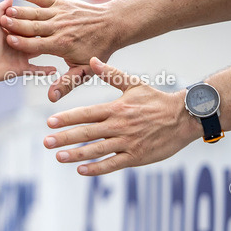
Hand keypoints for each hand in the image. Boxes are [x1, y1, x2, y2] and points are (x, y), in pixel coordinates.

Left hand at [0, 0, 57, 84]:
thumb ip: (0, 9)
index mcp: (14, 32)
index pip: (29, 23)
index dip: (37, 17)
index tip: (50, 10)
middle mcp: (20, 43)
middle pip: (36, 36)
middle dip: (46, 31)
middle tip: (61, 25)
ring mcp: (22, 56)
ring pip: (39, 50)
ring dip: (49, 48)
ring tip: (63, 42)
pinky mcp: (23, 68)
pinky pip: (37, 70)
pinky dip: (45, 70)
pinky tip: (55, 69)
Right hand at [1, 0, 123, 101]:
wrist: (113, 25)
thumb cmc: (97, 49)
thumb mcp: (84, 71)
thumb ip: (66, 83)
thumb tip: (51, 97)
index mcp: (61, 45)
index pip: (37, 44)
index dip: (22, 42)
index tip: (8, 40)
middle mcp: (59, 28)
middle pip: (34, 27)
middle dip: (17, 24)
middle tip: (2, 23)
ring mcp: (60, 14)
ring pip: (35, 13)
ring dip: (20, 11)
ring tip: (6, 11)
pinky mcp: (61, 3)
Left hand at [43, 58, 200, 174]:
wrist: (185, 117)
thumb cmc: (157, 100)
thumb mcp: (134, 84)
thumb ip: (111, 75)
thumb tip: (92, 59)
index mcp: (116, 108)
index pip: (86, 114)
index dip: (67, 118)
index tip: (50, 122)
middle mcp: (119, 126)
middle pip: (87, 133)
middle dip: (64, 138)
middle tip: (46, 142)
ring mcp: (127, 142)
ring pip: (97, 150)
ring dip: (76, 155)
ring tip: (59, 157)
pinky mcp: (136, 156)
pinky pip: (113, 164)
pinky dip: (97, 168)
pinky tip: (81, 170)